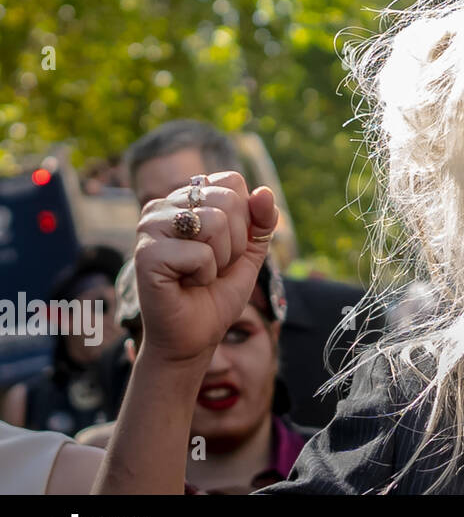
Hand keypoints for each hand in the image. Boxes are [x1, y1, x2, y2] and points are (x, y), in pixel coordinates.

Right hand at [131, 171, 278, 366]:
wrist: (195, 335)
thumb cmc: (217, 292)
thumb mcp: (251, 251)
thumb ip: (262, 220)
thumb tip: (264, 192)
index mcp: (186, 198)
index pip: (231, 181)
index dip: (245, 218)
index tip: (229, 246)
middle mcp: (163, 206)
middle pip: (227, 199)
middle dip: (236, 241)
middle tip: (215, 264)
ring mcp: (150, 227)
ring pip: (215, 222)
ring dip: (221, 258)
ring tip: (201, 273)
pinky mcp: (146, 254)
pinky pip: (200, 253)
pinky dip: (205, 274)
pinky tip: (186, 284)